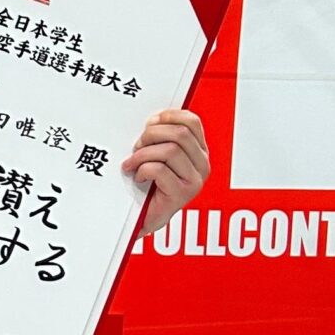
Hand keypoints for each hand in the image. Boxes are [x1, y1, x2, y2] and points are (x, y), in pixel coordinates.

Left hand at [122, 106, 208, 235]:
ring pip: (170, 150)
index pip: (192, 122)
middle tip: (137, 145)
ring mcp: (194, 181)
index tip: (149, 123)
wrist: (143, 217)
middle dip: (152, 135)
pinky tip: (139, 177)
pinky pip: (160, 170)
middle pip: (180, 133)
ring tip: (133, 163)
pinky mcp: (182, 194)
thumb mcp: (157, 155)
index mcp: (199, 152)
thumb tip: (153, 121)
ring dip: (143, 154)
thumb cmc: (149, 185)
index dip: (168, 116)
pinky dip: (143, 170)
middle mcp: (202, 165)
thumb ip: (161, 138)